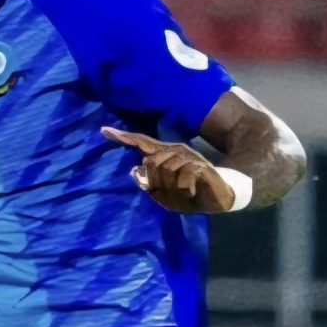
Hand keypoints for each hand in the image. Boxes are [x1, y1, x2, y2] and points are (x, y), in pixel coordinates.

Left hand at [101, 128, 234, 213]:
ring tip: (185, 192)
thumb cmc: (192, 194)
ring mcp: (188, 157)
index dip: (124, 138)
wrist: (222, 195)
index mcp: (165, 156)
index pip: (142, 144)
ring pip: (165, 170)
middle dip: (157, 181)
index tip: (104, 130)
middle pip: (150, 162)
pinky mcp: (199, 166)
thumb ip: (150, 184)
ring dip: (172, 187)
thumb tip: (134, 172)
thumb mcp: (167, 194)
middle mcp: (175, 152)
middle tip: (172, 191)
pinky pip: (182, 178)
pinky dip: (184, 190)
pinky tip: (191, 192)